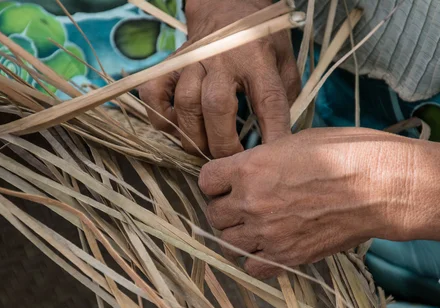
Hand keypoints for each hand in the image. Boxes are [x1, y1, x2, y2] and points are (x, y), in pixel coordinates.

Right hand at [138, 0, 299, 157]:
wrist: (227, 6)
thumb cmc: (259, 39)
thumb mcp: (284, 59)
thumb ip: (285, 94)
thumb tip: (280, 138)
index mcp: (257, 57)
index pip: (268, 100)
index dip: (272, 133)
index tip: (273, 157)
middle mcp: (221, 58)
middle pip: (216, 106)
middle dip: (223, 143)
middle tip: (231, 160)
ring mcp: (191, 60)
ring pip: (185, 104)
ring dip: (194, 136)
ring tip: (205, 149)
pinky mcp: (169, 65)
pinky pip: (154, 95)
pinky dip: (161, 118)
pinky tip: (177, 128)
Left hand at [199, 128, 439, 278]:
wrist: (382, 187)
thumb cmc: (346, 153)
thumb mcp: (296, 141)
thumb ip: (264, 159)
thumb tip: (253, 169)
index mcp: (249, 169)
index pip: (205, 180)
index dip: (216, 179)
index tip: (227, 179)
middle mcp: (250, 203)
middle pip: (213, 214)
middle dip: (224, 207)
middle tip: (243, 202)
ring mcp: (268, 234)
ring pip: (228, 242)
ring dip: (237, 232)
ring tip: (256, 224)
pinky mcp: (288, 257)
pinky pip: (253, 266)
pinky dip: (256, 258)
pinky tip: (270, 245)